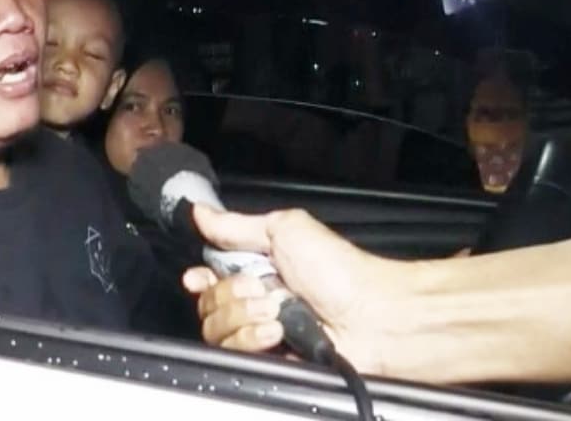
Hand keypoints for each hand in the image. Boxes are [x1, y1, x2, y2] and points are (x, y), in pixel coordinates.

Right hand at [183, 206, 400, 372]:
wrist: (371, 315)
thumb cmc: (338, 269)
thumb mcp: (284, 229)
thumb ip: (235, 225)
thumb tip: (199, 211)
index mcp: (256, 266)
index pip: (207, 275)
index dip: (200, 279)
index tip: (200, 278)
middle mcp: (254, 300)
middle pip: (207, 303)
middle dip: (231, 294)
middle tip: (262, 288)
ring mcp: (259, 331)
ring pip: (215, 329)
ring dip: (244, 316)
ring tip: (277, 311)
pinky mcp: (266, 358)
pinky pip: (234, 352)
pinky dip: (253, 338)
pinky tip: (279, 331)